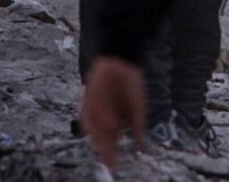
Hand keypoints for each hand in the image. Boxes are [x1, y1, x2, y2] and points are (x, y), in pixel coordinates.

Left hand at [79, 54, 146, 168]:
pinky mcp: (87, 101)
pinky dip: (93, 122)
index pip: (112, 141)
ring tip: (105, 147)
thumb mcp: (139, 105)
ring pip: (94, 130)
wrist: (120, 61)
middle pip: (101, 139)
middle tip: (109, 163)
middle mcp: (104, 117)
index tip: (114, 167)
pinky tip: (102, 127)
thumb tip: (141, 142)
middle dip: (104, 151)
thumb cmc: (132, 82)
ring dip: (99, 139)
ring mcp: (95, 110)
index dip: (112, 154)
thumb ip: (138, 124)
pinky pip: (87, 115)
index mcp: (116, 120)